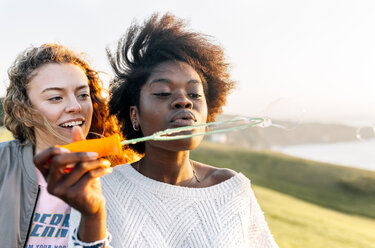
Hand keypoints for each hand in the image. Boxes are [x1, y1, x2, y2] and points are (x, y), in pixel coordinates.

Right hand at [33, 126, 110, 240]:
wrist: (93, 206)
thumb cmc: (84, 182)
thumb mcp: (79, 164)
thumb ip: (77, 146)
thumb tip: (76, 127)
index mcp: (48, 174)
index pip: (38, 159)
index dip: (50, 151)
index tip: (68, 148)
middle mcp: (50, 183)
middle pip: (59, 160)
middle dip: (79, 153)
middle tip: (95, 153)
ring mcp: (61, 191)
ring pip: (79, 167)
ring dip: (97, 162)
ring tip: (105, 162)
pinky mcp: (74, 195)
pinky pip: (89, 175)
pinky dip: (101, 169)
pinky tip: (108, 169)